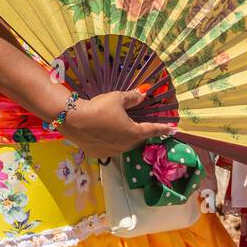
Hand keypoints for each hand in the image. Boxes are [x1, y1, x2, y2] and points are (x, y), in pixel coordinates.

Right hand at [58, 90, 173, 159]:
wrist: (74, 120)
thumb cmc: (100, 107)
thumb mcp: (117, 98)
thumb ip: (132, 97)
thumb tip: (143, 93)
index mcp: (133, 132)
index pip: (152, 130)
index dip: (163, 129)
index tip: (172, 129)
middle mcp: (125, 145)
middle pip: (137, 139)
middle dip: (141, 132)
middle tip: (143, 125)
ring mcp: (111, 151)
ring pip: (123, 145)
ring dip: (125, 137)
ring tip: (121, 128)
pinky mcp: (98, 154)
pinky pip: (110, 148)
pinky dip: (111, 141)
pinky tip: (104, 133)